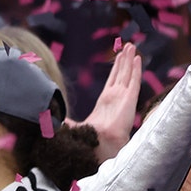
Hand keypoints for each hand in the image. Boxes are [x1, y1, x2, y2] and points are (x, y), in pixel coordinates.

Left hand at [69, 42, 141, 160]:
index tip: (119, 56)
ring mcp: (124, 97)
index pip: (112, 80)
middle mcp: (116, 97)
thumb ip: (67, 123)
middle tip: (129, 46)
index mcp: (105, 101)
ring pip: (128, 74)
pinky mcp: (130, 99)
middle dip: (125, 60)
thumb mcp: (76, 127)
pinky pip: (134, 80)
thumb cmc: (92, 138)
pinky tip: (138, 59)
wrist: (102, 144)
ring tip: (133, 47)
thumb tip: (52, 122)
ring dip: (131, 60)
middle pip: (121, 74)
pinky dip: (136, 69)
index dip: (116, 68)